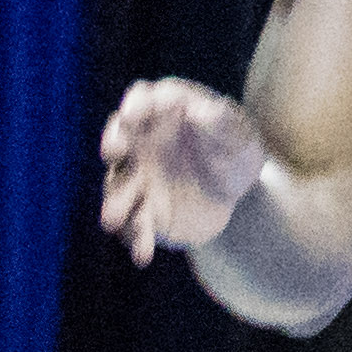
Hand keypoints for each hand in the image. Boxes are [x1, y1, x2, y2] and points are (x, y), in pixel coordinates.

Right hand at [98, 77, 272, 260]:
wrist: (236, 192)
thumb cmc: (234, 148)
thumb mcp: (239, 133)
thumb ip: (222, 120)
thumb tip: (204, 109)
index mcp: (163, 110)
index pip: (142, 98)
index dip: (136, 104)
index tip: (132, 114)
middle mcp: (141, 141)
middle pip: (118, 137)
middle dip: (113, 141)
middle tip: (114, 151)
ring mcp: (137, 177)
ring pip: (118, 187)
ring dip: (115, 202)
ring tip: (113, 219)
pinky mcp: (142, 210)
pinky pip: (134, 224)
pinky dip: (137, 238)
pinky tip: (144, 253)